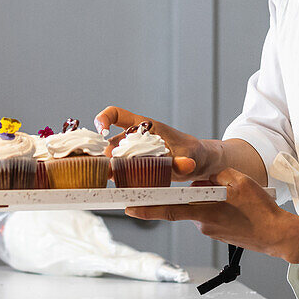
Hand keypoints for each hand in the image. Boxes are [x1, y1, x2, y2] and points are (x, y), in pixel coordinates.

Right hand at [94, 105, 221, 181]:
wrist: (197, 162)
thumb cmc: (192, 152)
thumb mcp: (189, 156)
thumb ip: (183, 162)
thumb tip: (186, 164)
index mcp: (145, 126)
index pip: (116, 114)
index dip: (104, 119)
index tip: (101, 132)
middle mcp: (135, 137)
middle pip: (110, 141)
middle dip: (105, 154)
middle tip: (109, 169)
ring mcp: (133, 151)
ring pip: (113, 157)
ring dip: (109, 167)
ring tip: (113, 178)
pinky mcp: (135, 165)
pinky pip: (119, 168)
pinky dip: (116, 176)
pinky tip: (120, 184)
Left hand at [124, 168, 297, 260]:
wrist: (278, 235)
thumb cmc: (260, 209)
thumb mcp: (238, 181)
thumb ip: (214, 175)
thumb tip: (201, 176)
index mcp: (202, 211)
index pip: (167, 208)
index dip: (145, 208)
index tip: (127, 207)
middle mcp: (201, 223)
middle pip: (186, 202)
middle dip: (192, 191)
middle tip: (208, 187)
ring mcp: (210, 229)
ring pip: (199, 207)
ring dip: (208, 198)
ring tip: (235, 198)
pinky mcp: (218, 232)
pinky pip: (209, 214)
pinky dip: (216, 206)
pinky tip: (236, 205)